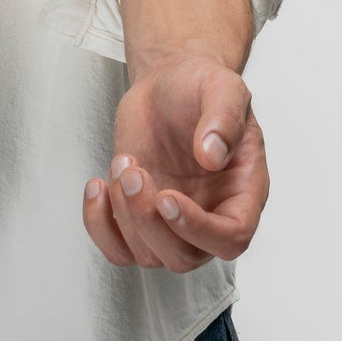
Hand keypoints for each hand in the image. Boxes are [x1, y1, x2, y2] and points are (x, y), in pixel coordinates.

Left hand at [82, 52, 268, 271]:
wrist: (167, 84)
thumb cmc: (201, 88)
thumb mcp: (223, 87)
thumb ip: (224, 118)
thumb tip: (213, 156)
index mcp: (243, 192)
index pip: (232, 237)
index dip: (199, 229)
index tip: (167, 197)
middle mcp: (210, 215)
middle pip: (184, 257)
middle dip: (149, 221)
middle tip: (134, 172)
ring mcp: (172, 220)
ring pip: (149, 255)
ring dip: (124, 216)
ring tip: (123, 162)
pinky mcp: (138, 215)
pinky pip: (117, 247)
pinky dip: (99, 225)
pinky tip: (98, 185)